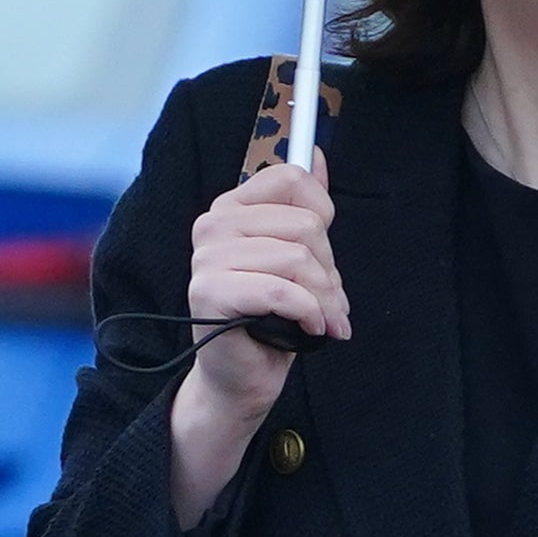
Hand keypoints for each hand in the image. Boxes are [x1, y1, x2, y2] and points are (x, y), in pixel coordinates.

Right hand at [169, 157, 349, 527]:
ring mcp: (207, 258)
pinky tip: (311, 331)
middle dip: (330, 270)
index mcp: (231, 209)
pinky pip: (283, 291)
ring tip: (325, 321)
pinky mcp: (211, 292)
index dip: (323, 215)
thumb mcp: (293, 258)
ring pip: (299, 258)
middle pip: (305, 224)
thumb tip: (317, 156)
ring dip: (326, 298)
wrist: (240, 380)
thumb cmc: (269, 321)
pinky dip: (309, 314)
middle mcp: (213, 226)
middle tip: (329, 302)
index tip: (324, 253)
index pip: (292, 179)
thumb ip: (302, 208)